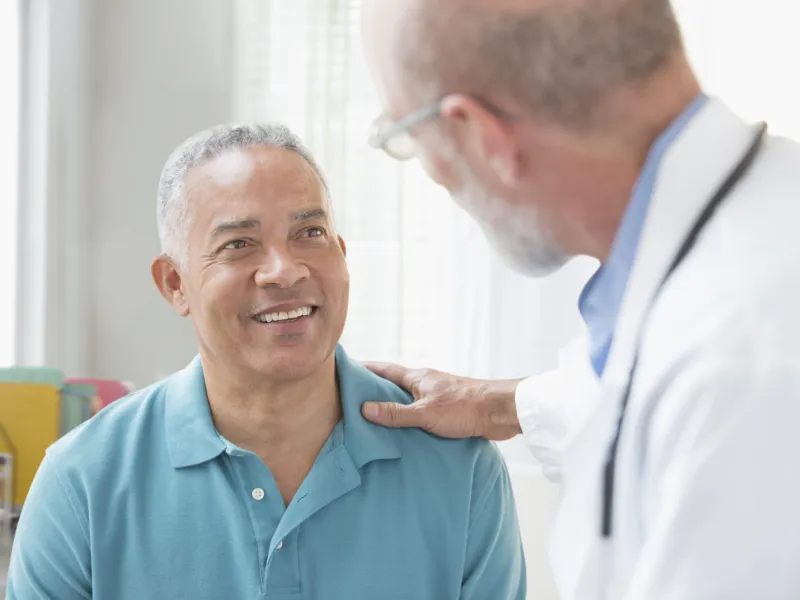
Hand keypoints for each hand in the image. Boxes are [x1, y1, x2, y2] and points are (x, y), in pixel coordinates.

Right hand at [361, 362, 522, 440]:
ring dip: (394, 408)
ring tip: (374, 420)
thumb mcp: (424, 413)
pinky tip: (405, 433)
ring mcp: (438, 397)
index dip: (366, 369)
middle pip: (395, 385)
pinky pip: (422, 414)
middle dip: (376, 390)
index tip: (347, 368)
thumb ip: (396, 413)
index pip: (385, 370)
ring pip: (409, 400)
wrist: (499, 412)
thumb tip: (365, 408)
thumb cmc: (464, 407)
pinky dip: (411, 420)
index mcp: (418, 378)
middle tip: (353, 398)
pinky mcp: (449, 411)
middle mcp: (426, 384)